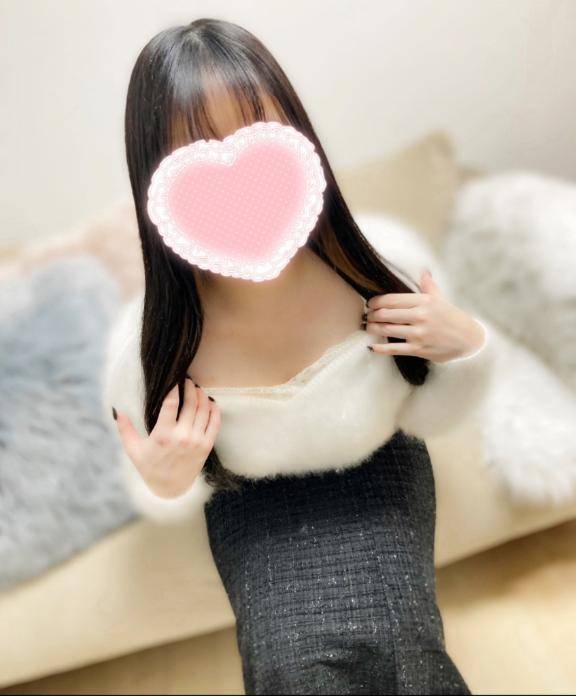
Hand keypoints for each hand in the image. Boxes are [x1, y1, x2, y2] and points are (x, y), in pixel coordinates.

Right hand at [114, 378, 220, 497]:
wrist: (170, 489)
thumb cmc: (150, 468)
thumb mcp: (133, 450)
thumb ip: (125, 429)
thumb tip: (118, 411)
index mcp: (163, 435)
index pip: (171, 404)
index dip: (174, 387)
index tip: (174, 378)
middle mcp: (182, 437)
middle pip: (191, 403)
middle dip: (190, 388)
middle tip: (187, 380)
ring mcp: (196, 441)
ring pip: (204, 410)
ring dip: (202, 396)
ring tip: (197, 389)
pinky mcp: (206, 446)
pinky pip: (215, 423)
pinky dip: (214, 409)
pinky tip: (210, 402)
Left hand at [365, 269, 485, 362]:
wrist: (469, 340)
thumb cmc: (453, 318)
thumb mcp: (441, 299)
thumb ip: (429, 286)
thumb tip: (424, 271)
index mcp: (424, 301)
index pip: (392, 299)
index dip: (376, 302)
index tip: (370, 304)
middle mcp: (420, 316)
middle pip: (386, 314)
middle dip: (372, 315)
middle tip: (368, 316)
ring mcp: (418, 333)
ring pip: (387, 329)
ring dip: (373, 328)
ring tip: (369, 327)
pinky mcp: (419, 349)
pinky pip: (394, 348)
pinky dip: (380, 348)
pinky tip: (373, 346)